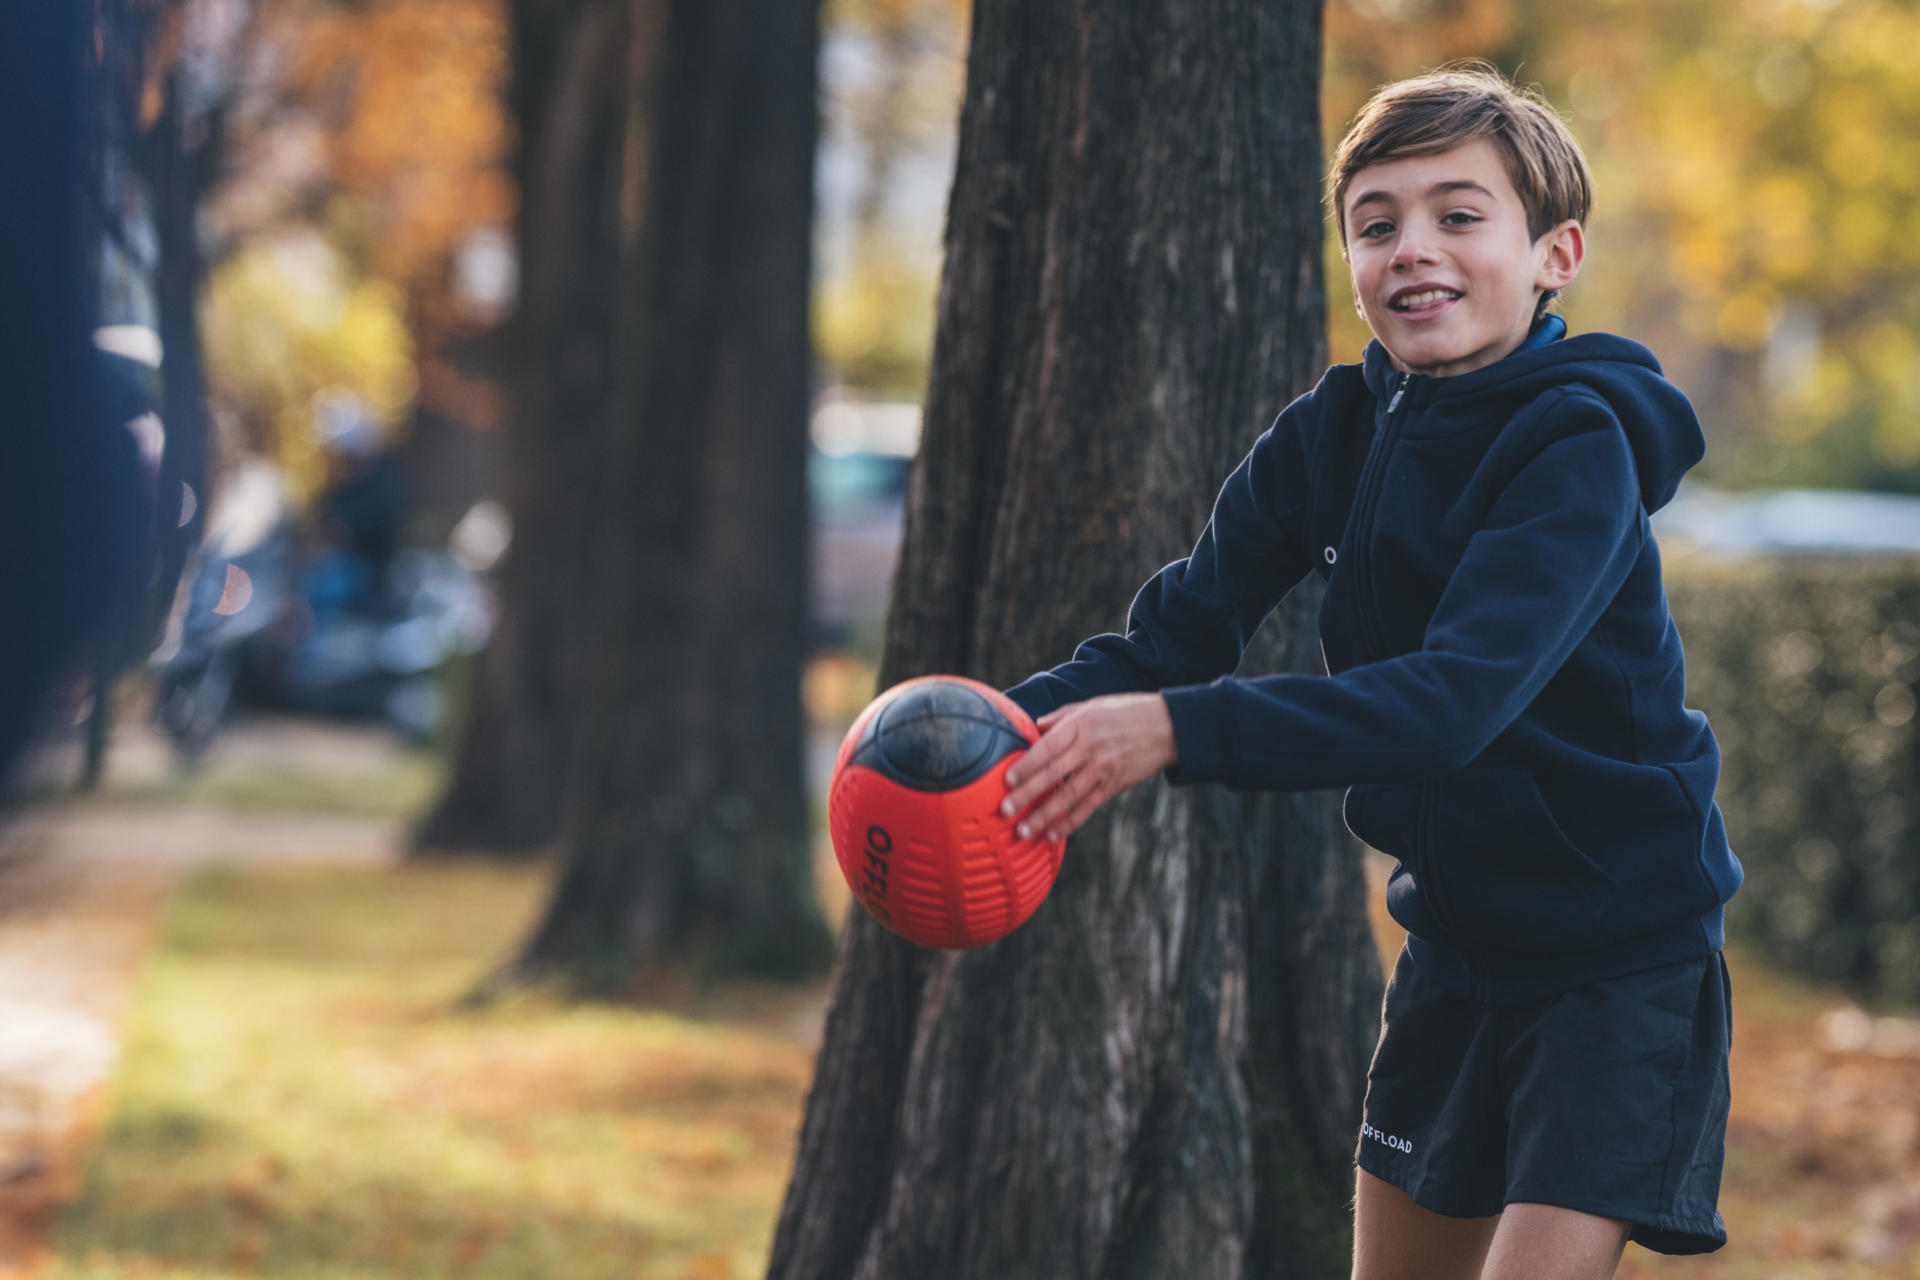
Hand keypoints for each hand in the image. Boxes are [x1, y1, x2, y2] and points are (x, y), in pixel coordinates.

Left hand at [999, 693, 1178, 842]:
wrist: (1168, 727)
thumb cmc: (1126, 712)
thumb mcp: (1092, 706)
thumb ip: (1061, 717)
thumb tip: (1035, 726)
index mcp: (1080, 725)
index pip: (1046, 748)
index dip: (1026, 765)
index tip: (1006, 780)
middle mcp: (1090, 748)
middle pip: (1053, 775)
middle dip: (1026, 794)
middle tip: (1005, 811)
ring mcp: (1103, 768)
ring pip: (1068, 796)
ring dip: (1044, 816)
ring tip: (1023, 831)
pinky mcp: (1115, 784)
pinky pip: (1088, 806)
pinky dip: (1070, 822)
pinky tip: (1053, 834)